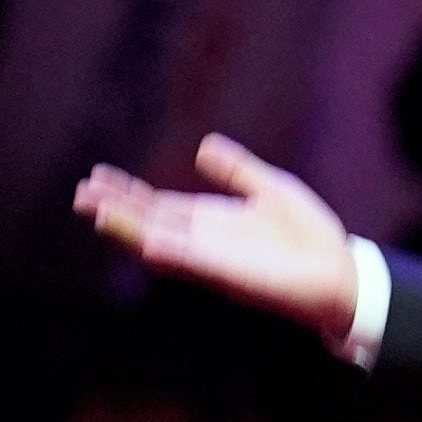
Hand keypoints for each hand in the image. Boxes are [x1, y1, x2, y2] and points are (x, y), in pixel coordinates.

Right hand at [74, 135, 360, 339]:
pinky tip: (145, 241)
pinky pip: (193, 263)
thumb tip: (204, 146)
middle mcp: (205, 242)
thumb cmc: (312, 236)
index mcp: (212, 222)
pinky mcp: (231, 275)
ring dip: (130, 231)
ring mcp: (214, 260)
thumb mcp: (272, 190)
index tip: (97, 176)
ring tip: (96, 214)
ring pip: (160, 245)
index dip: (128, 194)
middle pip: (149, 224)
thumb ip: (238, 171)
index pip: (159, 206)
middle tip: (79, 194)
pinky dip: (169, 252)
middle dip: (115, 210)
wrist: (342, 272)